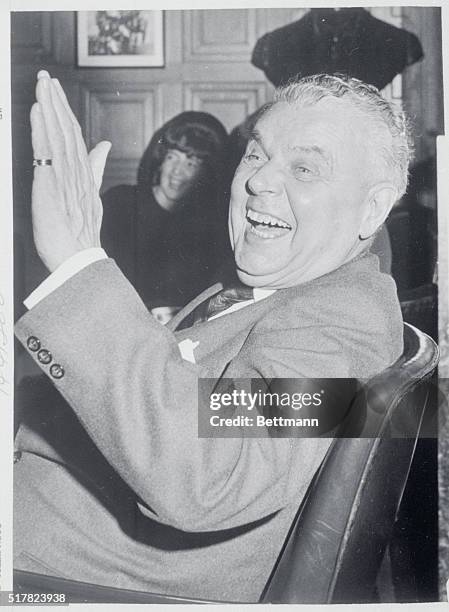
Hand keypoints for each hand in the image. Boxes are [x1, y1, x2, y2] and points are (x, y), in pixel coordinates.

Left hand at [31, 70, 110, 271]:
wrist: (77, 256)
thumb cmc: (80, 232)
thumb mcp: (91, 196)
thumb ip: (96, 168)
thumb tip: (104, 146)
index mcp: (83, 173)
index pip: (74, 136)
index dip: (65, 112)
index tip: (55, 91)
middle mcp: (76, 171)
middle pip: (66, 130)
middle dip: (56, 101)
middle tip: (46, 78)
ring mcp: (65, 176)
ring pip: (57, 134)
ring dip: (49, 107)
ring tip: (42, 85)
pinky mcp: (50, 183)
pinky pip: (46, 150)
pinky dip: (41, 128)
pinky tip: (36, 110)